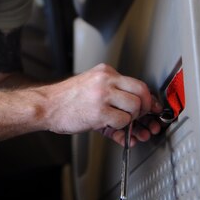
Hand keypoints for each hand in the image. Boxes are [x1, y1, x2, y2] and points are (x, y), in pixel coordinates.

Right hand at [45, 64, 162, 144]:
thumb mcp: (91, 86)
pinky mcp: (99, 112)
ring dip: (130, 119)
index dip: (148, 98)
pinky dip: (120, 128)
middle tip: (141, 117)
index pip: (137, 82)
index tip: (152, 107)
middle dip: (145, 109)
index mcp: (105, 72)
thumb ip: (113, 94)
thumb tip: (137, 108)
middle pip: (141, 92)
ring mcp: (103, 95)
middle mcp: (106, 80)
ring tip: (119, 122)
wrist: (46, 106)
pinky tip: (110, 127)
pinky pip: (123, 121)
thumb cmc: (66, 99)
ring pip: (135, 107)